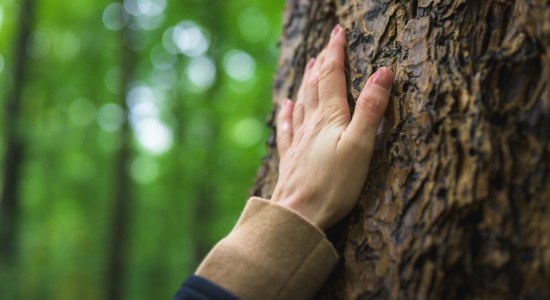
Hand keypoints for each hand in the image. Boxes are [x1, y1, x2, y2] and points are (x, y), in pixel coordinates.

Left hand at [272, 24, 393, 229]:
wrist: (298, 215)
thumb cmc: (333, 185)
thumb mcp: (360, 146)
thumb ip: (370, 110)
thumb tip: (382, 73)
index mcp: (329, 119)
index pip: (331, 77)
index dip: (335, 53)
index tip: (339, 33)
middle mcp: (311, 125)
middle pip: (315, 86)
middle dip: (322, 63)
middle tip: (326, 46)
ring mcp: (299, 141)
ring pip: (301, 103)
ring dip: (306, 82)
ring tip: (308, 66)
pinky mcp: (291, 158)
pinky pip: (287, 128)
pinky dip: (287, 113)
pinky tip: (284, 105)